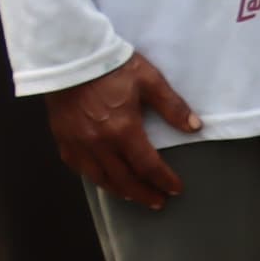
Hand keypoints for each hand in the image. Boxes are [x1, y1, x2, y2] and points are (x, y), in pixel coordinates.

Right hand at [46, 55, 198, 208]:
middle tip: (158, 202)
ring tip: (135, 196)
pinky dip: (95, 178)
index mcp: (123, 130)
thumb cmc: (113, 67)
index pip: (148, 166)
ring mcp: (78, 144)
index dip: (163, 180)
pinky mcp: (63, 140)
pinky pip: (80, 168)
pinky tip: (104, 179)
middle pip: (124, 179)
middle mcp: (99, 144)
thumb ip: (173, 107)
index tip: (176, 189)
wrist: (71, 58)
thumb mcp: (149, 80)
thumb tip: (195, 127)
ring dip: (120, 191)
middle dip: (144, 193)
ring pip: (100, 178)